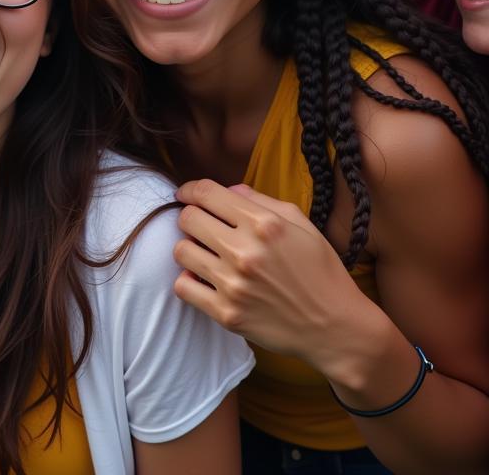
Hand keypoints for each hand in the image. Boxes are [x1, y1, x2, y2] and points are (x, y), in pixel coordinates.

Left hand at [173, 180, 365, 364]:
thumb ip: (261, 200)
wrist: (336, 328)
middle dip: (190, 217)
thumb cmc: (320, 271)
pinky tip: (204, 279)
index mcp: (264, 224)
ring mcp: (234, 285)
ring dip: (190, 248)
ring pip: (181, 250)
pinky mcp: (226, 314)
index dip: (190, 190)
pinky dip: (189, 280)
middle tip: (200, 226)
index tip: (186, 194)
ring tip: (206, 254)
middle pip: (188, 219)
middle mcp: (245, 251)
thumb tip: (229, 190)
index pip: (207, 193)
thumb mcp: (301, 224)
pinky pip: (183, 286)